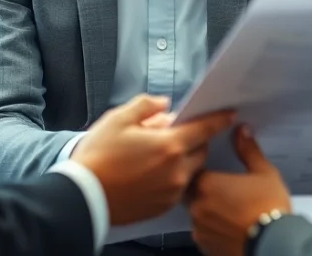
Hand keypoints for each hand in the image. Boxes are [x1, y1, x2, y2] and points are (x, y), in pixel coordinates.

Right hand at [72, 94, 234, 225]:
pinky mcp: (162, 206)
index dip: (219, 119)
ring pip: (189, 170)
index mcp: (169, 145)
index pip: (204, 129)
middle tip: (170, 134)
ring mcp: (171, 191)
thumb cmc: (98, 156)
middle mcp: (176, 171)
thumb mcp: (118, 119)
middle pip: (199, 150)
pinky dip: (172, 177)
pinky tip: (150, 173)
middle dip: (192, 140)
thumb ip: (146, 106)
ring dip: (182, 160)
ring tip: (155, 156)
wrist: (83, 194)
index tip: (229, 114)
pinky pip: (177, 187)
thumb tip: (164, 106)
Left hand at [188, 126, 290, 255]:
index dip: (206, 171)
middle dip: (206, 191)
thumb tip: (242, 131)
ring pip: (198, 214)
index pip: (195, 171)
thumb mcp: (263, 173)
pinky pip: (204, 233)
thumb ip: (248, 150)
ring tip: (231, 211)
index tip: (218, 174)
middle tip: (226, 192)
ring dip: (208, 211)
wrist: (275, 245)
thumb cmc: (270, 210)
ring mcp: (200, 230)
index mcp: (207, 184)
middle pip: (193, 193)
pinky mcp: (205, 247)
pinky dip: (213, 229)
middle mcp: (197, 207)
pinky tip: (231, 226)